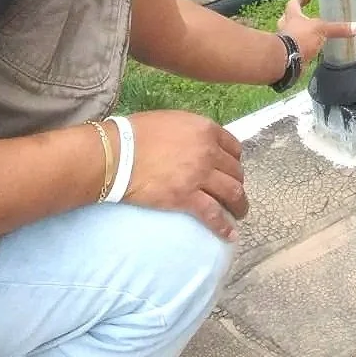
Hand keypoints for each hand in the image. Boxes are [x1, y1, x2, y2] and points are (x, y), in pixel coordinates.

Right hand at [123, 110, 248, 238]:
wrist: (117, 153)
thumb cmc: (136, 134)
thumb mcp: (171, 121)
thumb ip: (191, 132)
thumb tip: (196, 143)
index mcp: (205, 129)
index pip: (234, 147)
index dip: (235, 161)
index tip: (232, 170)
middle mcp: (208, 151)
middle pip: (235, 172)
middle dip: (238, 184)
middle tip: (234, 194)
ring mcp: (199, 175)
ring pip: (232, 193)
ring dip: (239, 205)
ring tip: (239, 214)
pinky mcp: (186, 197)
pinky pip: (213, 215)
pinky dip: (224, 227)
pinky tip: (229, 235)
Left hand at [277, 0, 355, 68]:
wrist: (286, 61)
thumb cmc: (300, 38)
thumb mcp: (322, 30)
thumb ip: (339, 29)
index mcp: (292, 17)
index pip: (294, 3)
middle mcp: (287, 28)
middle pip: (288, 19)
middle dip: (296, 17)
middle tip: (306, 16)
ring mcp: (286, 42)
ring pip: (291, 35)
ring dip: (299, 35)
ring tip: (311, 36)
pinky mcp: (289, 55)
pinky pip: (296, 50)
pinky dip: (303, 50)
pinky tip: (311, 52)